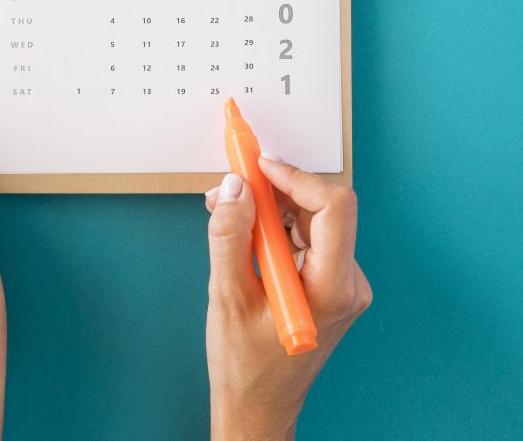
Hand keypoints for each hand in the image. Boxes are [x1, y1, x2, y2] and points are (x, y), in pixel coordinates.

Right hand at [205, 158, 371, 440]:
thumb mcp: (227, 295)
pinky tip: (243, 232)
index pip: (333, 208)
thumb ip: (230, 236)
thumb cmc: (244, 365)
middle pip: (321, 209)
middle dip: (274, 190)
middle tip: (230, 187)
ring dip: (269, 207)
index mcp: (332, 288)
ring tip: (227, 212)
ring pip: (311, 220)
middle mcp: (347, 282)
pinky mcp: (327, 284)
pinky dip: (273, 226)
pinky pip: (305, 238)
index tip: (257, 166)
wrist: (256, 408)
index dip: (295, 177)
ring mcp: (340, 284)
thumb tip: (234, 187)